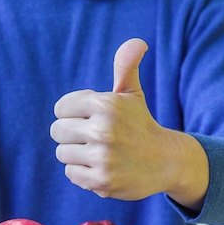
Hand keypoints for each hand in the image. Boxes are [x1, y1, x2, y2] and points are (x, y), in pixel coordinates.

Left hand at [51, 38, 207, 210]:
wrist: (166, 162)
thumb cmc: (141, 125)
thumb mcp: (133, 95)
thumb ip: (126, 67)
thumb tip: (137, 43)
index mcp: (106, 105)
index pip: (61, 108)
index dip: (72, 114)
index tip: (90, 119)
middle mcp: (103, 130)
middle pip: (57, 131)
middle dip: (72, 135)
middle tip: (94, 139)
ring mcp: (102, 158)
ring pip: (62, 153)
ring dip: (76, 155)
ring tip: (98, 154)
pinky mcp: (101, 181)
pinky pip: (71, 174)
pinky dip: (82, 173)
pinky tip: (101, 168)